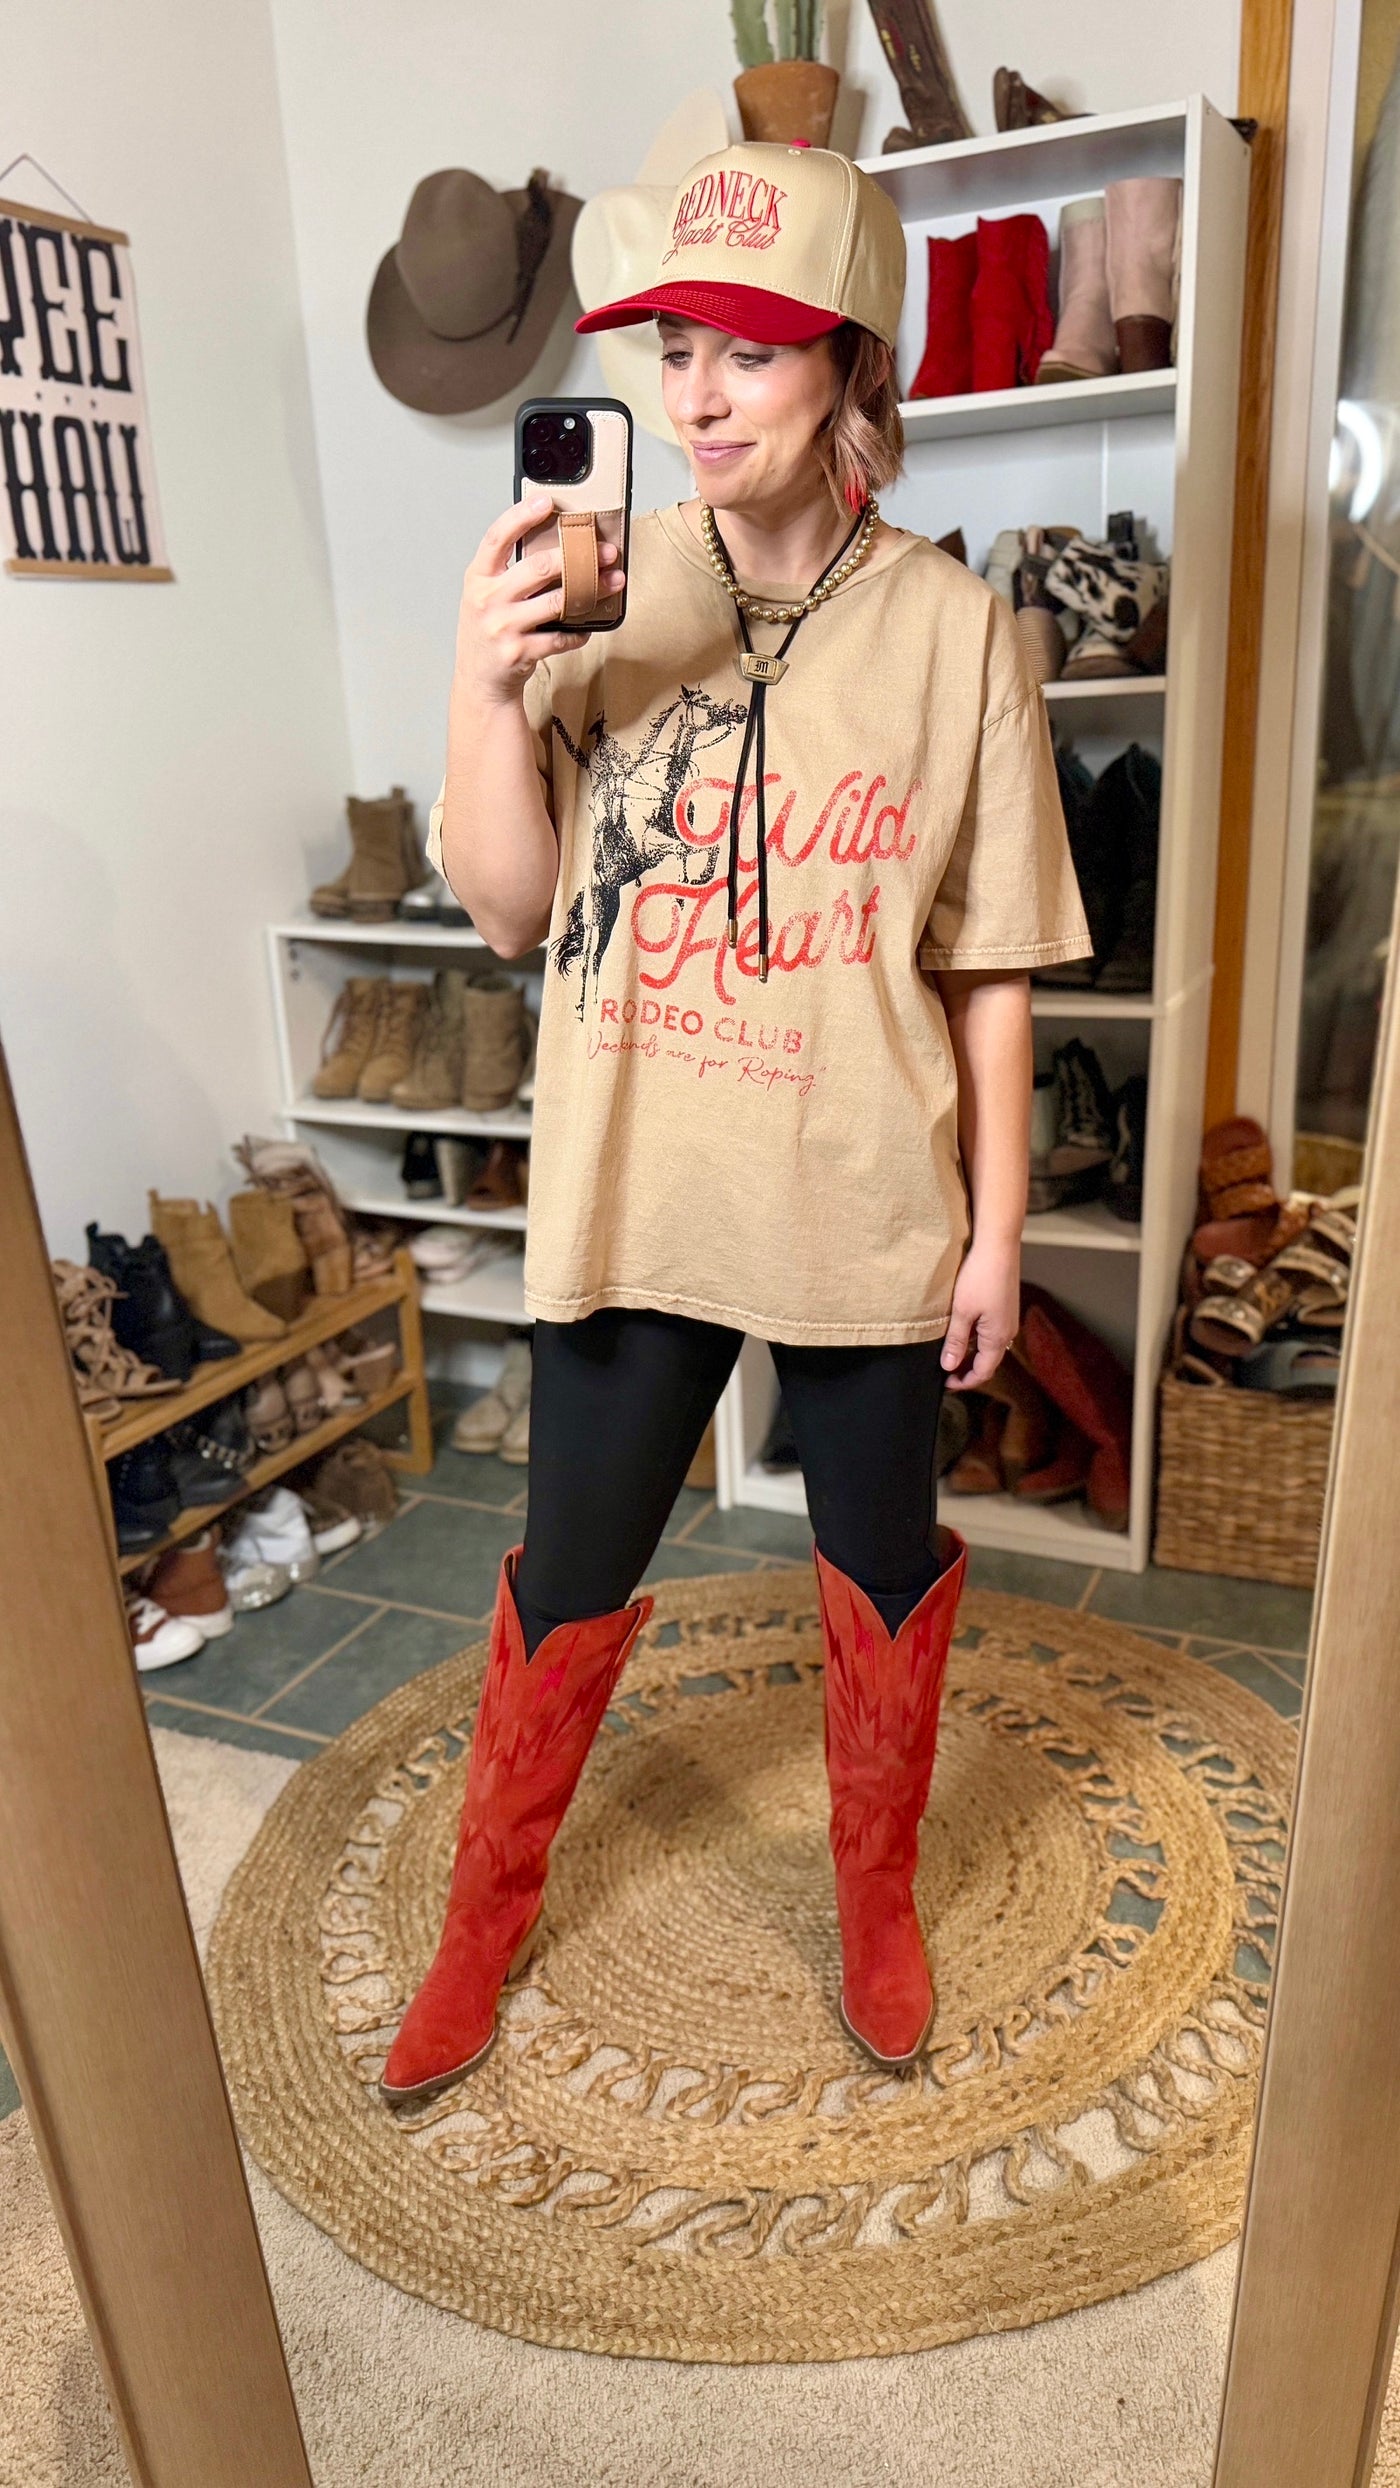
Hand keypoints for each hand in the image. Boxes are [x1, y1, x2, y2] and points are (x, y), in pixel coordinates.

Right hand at [453, 496, 625, 703]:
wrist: (479, 680)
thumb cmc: (487, 631)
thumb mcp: (485, 595)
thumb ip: (509, 571)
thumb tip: (556, 545)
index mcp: (478, 578)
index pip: (497, 538)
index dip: (521, 517)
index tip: (547, 502)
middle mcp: (487, 600)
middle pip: (537, 568)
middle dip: (578, 557)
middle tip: (605, 551)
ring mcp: (502, 627)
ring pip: (556, 602)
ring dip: (592, 590)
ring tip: (613, 582)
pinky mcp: (520, 652)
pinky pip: (560, 637)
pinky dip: (579, 631)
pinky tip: (589, 625)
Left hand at [940, 1238, 1019, 1391]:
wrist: (998, 1246)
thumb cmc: (980, 1276)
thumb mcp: (962, 1311)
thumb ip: (956, 1341)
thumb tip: (949, 1366)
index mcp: (998, 1338)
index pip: (983, 1372)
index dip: (964, 1382)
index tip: (946, 1383)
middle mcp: (1008, 1332)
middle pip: (988, 1361)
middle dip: (968, 1370)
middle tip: (946, 1370)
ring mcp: (1009, 1319)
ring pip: (990, 1346)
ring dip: (972, 1353)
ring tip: (950, 1351)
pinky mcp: (1006, 1307)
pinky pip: (992, 1332)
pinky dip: (977, 1339)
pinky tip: (962, 1330)